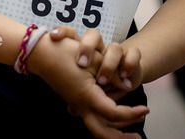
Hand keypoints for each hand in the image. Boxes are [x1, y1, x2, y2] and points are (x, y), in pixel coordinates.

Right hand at [28, 33, 148, 137]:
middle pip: (102, 132)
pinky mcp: (74, 100)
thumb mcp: (94, 60)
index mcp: (87, 96)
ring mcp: (76, 104)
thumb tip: (127, 86)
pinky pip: (92, 116)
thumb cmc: (65, 53)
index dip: (131, 113)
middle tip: (137, 135)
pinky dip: (106, 118)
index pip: (113, 113)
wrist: (39, 52)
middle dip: (120, 137)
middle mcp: (81, 105)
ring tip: (131, 123)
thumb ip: (113, 74)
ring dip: (115, 128)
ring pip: (96, 126)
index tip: (145, 109)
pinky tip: (114, 111)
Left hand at [50, 27, 143, 99]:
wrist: (125, 77)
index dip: (63, 31)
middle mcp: (100, 48)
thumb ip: (81, 93)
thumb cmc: (100, 82)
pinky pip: (134, 53)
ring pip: (114, 46)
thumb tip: (72, 111)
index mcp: (84, 49)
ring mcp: (116, 52)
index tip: (54, 36)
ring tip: (103, 80)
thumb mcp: (88, 88)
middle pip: (93, 35)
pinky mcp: (132, 56)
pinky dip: (129, 64)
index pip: (71, 33)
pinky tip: (124, 75)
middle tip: (82, 64)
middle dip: (87, 48)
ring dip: (109, 64)